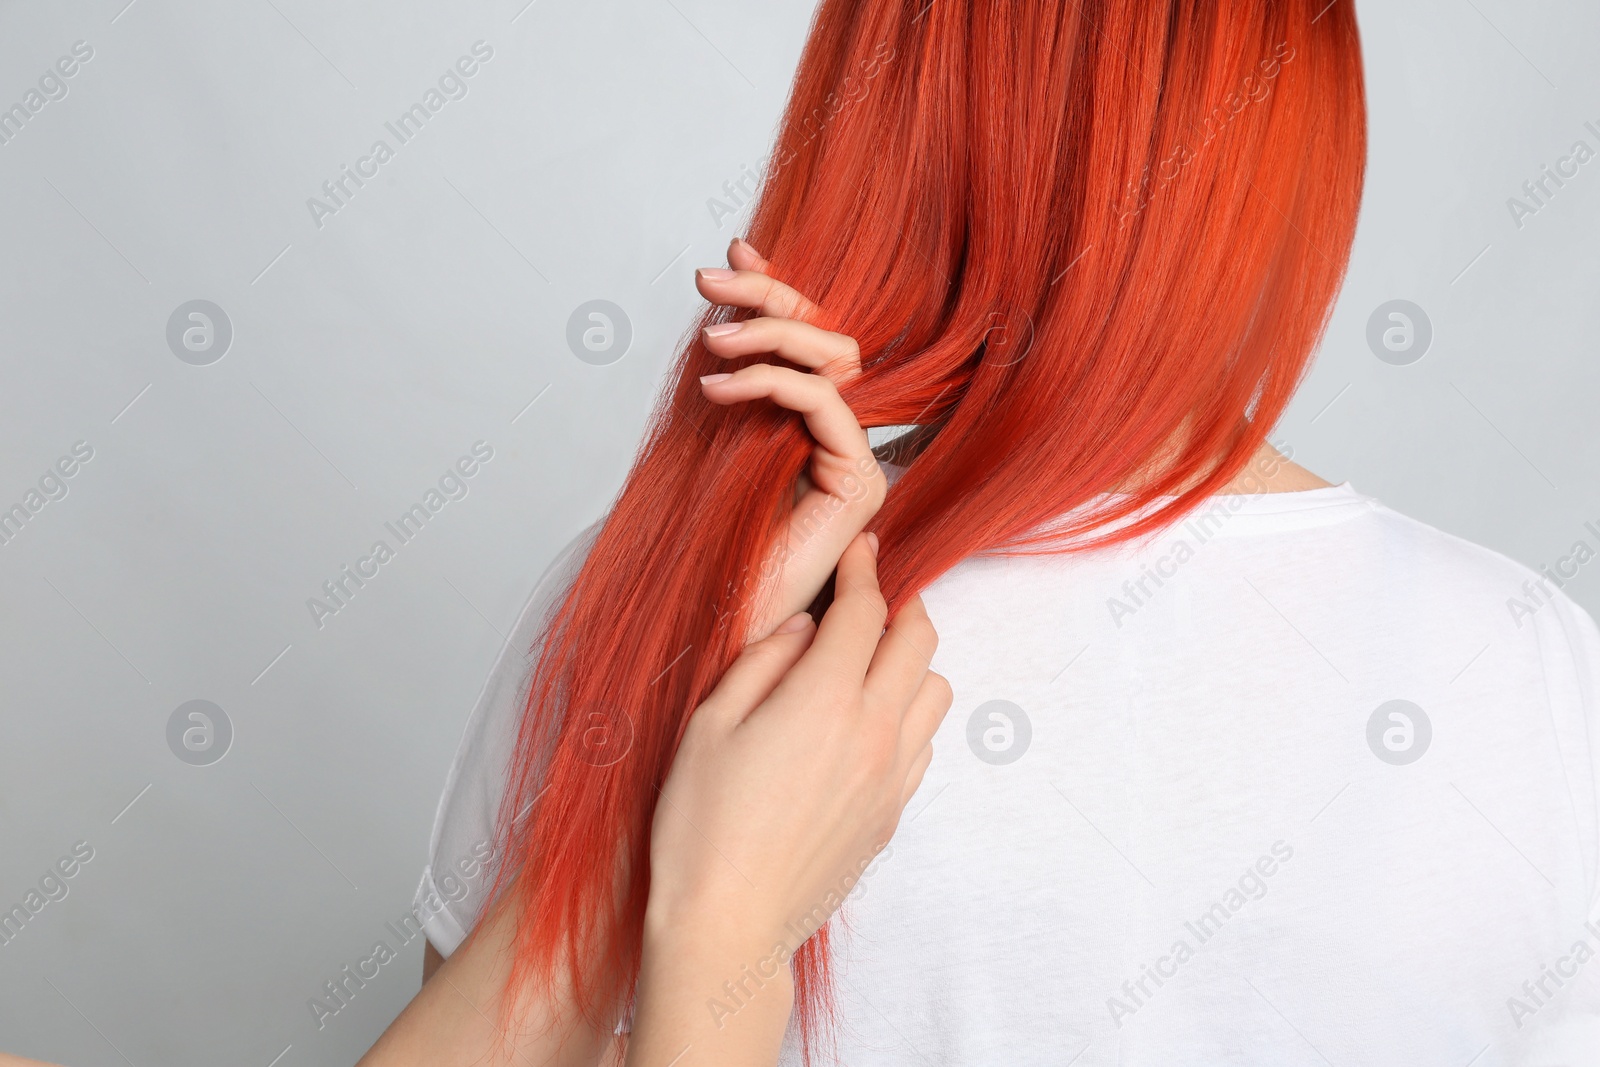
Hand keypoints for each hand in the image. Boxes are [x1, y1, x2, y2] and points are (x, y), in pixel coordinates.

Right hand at [642, 532, 950, 960]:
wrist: (728, 928)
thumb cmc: (700, 830)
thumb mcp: (709, 725)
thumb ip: (764, 661)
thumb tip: (805, 626)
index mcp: (824, 699)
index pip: (866, 610)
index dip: (864, 569)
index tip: (860, 552)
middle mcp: (873, 733)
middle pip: (920, 641)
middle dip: (900, 605)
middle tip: (870, 597)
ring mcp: (891, 777)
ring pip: (936, 692)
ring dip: (912, 663)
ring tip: (871, 662)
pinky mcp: (892, 815)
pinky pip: (923, 745)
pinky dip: (908, 716)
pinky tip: (867, 723)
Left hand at [696, 238, 887, 642]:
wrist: (712, 617)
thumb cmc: (707, 540)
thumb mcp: (710, 434)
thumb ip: (727, 380)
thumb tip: (719, 314)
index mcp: (811, 428)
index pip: (808, 341)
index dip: (775, 290)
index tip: (731, 257)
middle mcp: (843, 440)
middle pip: (829, 338)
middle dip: (769, 296)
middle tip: (708, 281)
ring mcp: (857, 462)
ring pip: (836, 362)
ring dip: (767, 336)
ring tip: (709, 343)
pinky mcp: (859, 486)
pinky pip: (826, 406)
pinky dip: (772, 384)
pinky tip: (720, 390)